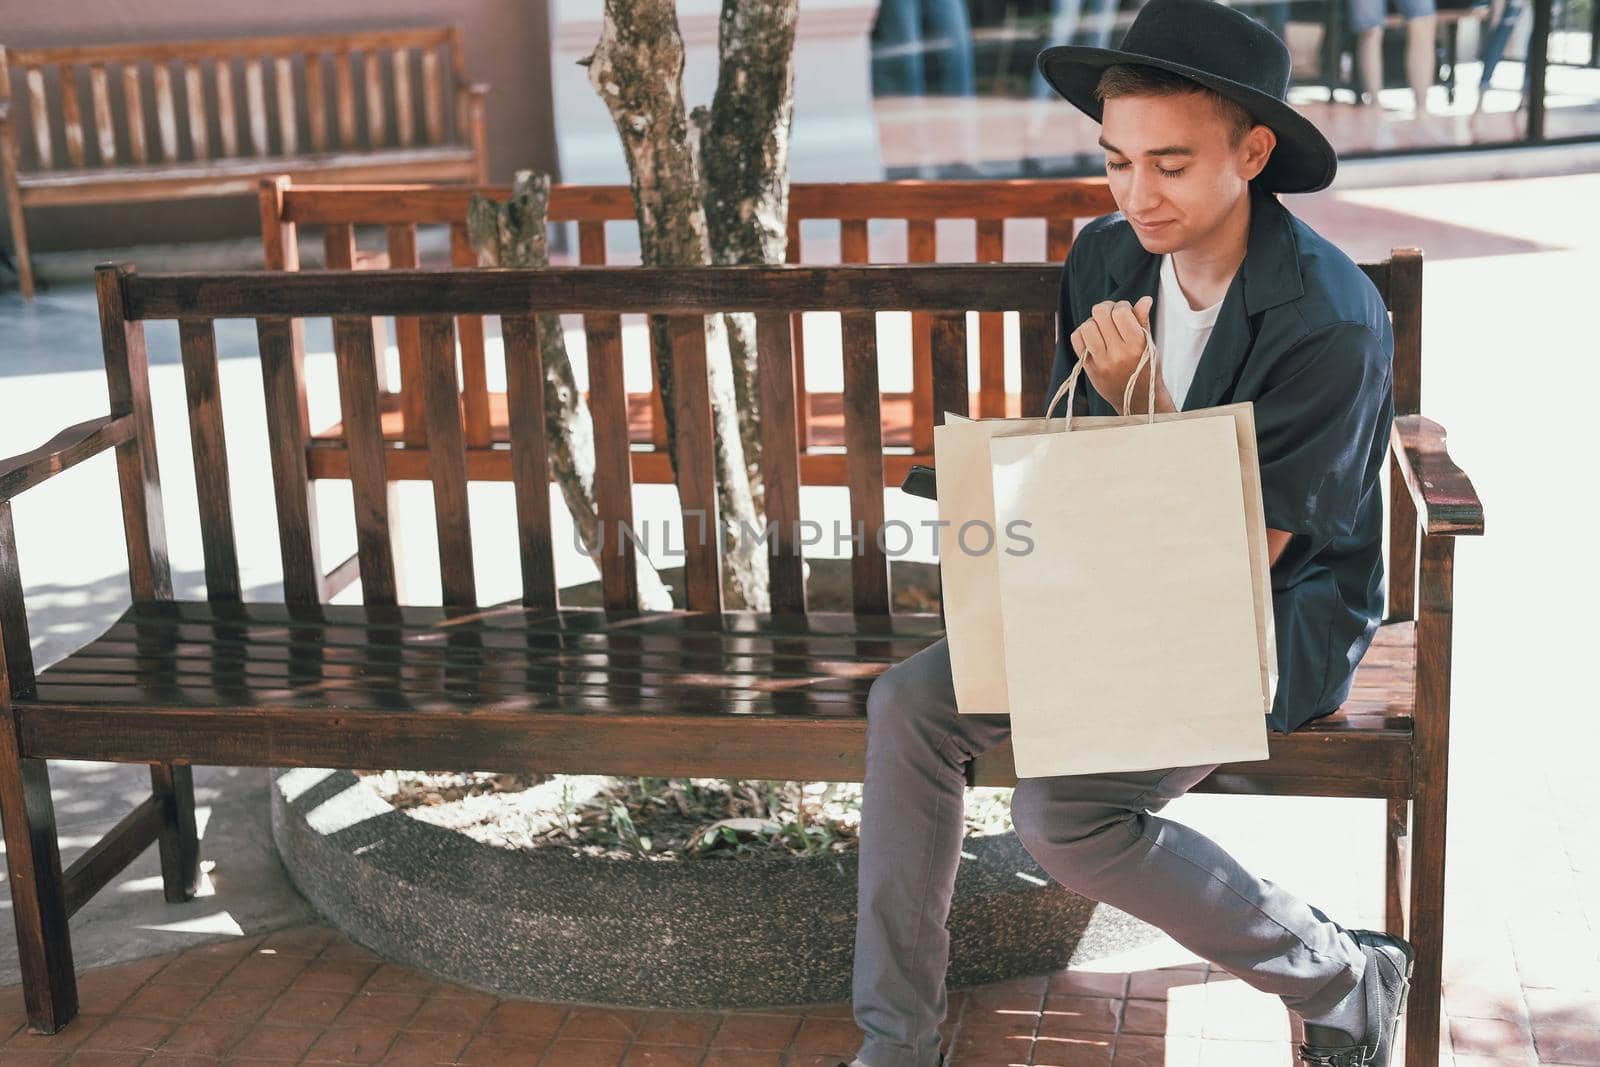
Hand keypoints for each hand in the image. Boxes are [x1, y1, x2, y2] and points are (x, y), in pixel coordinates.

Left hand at [1069, 296, 1154, 412]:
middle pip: (1100, 314)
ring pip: (1087, 326)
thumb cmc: (1145, 367)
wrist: (1137, 400)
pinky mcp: (1089, 368)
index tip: (1125, 311)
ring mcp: (1101, 362)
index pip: (1120, 313)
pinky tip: (1093, 336)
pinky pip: (1076, 339)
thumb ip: (1143, 321)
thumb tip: (1145, 299)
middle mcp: (1118, 354)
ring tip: (1103, 327)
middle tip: (1112, 315)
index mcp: (1137, 346)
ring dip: (1094, 321)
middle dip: (1106, 309)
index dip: (1121, 305)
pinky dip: (1083, 333)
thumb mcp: (1150, 344)